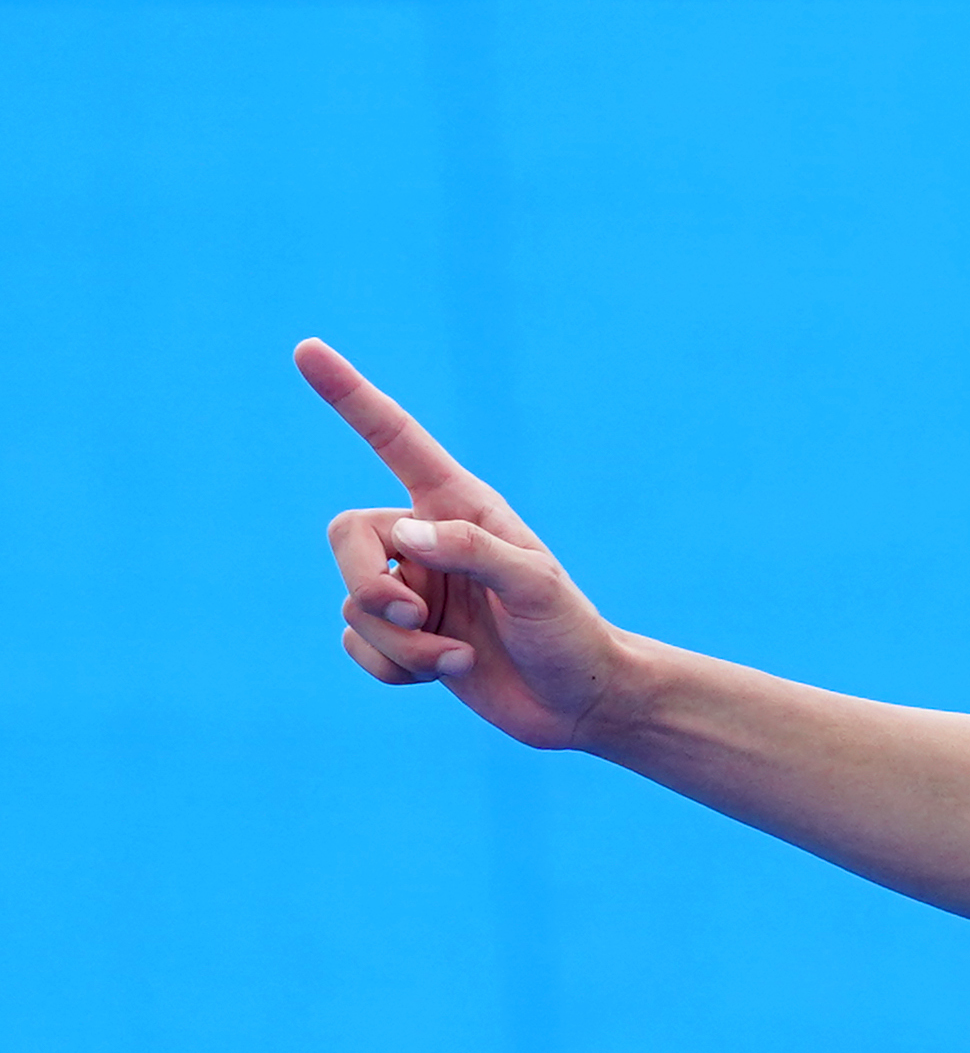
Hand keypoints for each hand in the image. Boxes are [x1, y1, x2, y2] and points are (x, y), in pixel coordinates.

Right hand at [298, 339, 642, 751]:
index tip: (306, 350)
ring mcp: (412, 589)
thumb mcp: (536, 586)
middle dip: (369, 584)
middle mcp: (427, 541)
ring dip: (405, 644)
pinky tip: (446, 673)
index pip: (395, 441)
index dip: (351, 398)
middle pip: (346, 539)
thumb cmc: (570, 634)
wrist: (580, 702)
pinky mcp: (403, 637)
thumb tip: (402, 537)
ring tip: (460, 658)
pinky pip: (358, 645)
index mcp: (460, 508)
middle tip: (417, 617)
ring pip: (355, 605)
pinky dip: (395, 668)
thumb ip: (471, 550)